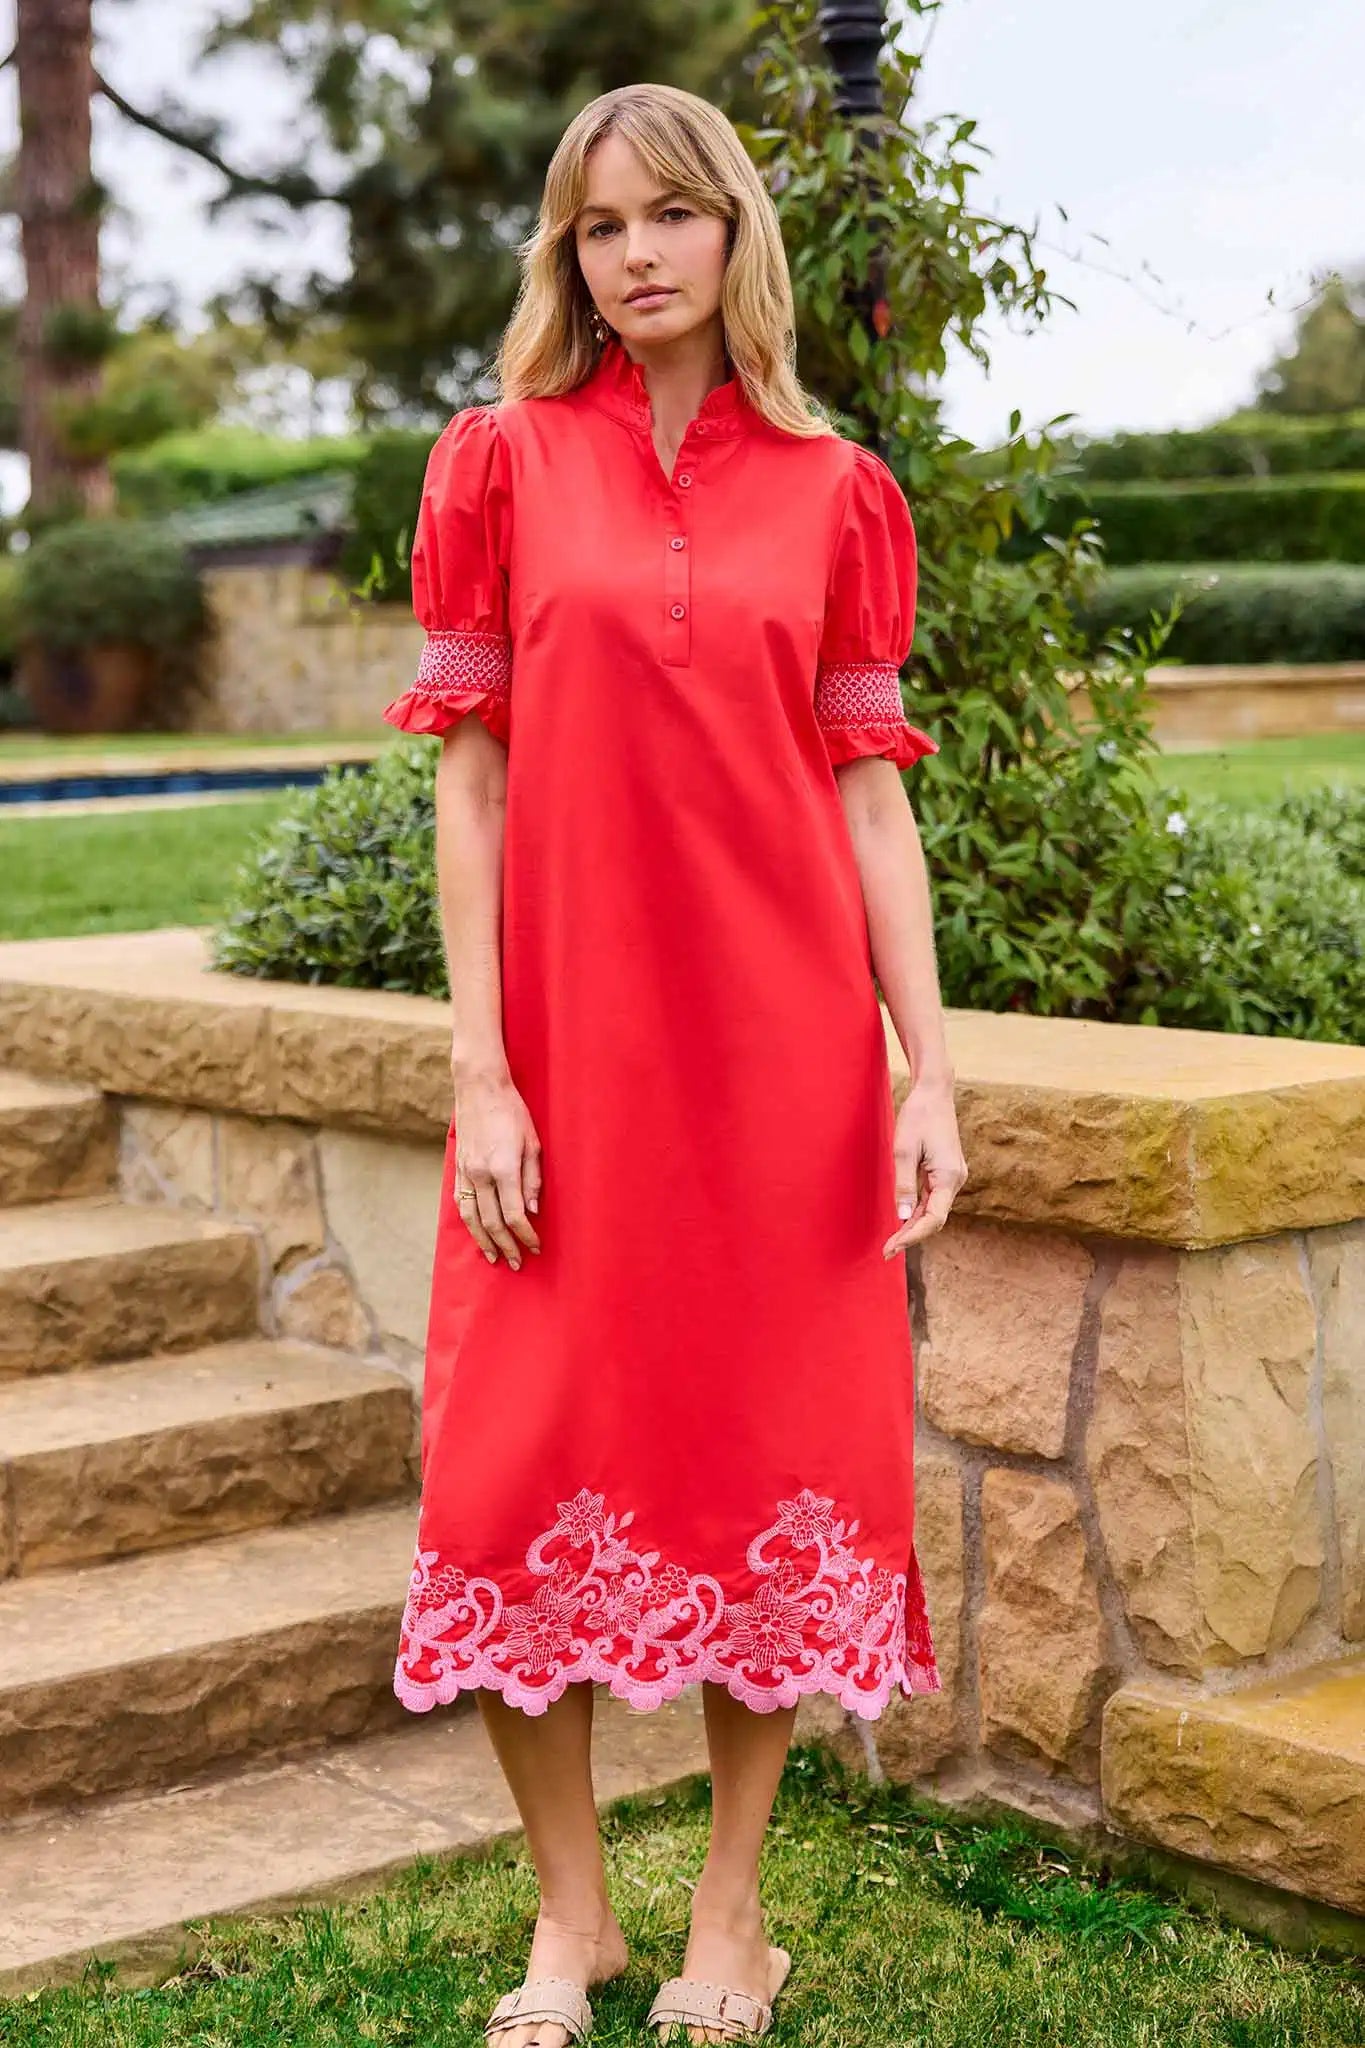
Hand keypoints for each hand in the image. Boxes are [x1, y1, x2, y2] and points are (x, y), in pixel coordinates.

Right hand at [451, 1064, 541, 1268]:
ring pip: (472, 1218)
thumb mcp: (533, 1143)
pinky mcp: (458, 1169)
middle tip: (517, 1262)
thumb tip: (533, 1210)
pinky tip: (477, 1233)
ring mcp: (466, 1172)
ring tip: (494, 1258)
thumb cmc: (512, 1112)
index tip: (536, 1246)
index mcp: (503, 1168)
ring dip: (484, 1241)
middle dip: (506, 1246)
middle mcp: (481, 1174)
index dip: (525, 1235)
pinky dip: (469, 1223)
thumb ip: (533, 1179)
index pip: (514, 1214)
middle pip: (492, 1222)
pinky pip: (461, 1204)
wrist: (480, 1089)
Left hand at [882, 1076, 966, 1257]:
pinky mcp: (945, 1170)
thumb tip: (901, 1216)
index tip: (893, 1247)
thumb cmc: (918, 1116)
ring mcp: (952, 1175)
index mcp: (948, 1176)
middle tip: (887, 1251)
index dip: (913, 1236)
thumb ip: (903, 1185)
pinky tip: (903, 1219)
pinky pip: (932, 1197)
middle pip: (935, 1218)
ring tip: (892, 1241)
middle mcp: (955, 1179)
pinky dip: (918, 1210)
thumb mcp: (904, 1151)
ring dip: (914, 1225)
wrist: (933, 1092)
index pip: (934, 1218)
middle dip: (912, 1235)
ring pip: (934, 1209)